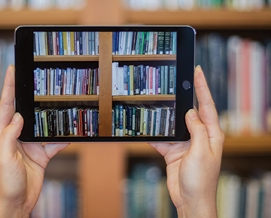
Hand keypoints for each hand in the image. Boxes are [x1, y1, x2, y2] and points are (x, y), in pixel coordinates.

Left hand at [0, 65, 68, 217]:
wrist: (17, 202)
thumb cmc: (5, 182)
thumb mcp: (3, 157)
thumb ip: (9, 135)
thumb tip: (18, 115)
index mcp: (2, 134)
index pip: (5, 105)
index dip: (8, 87)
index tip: (12, 70)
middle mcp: (16, 136)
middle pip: (24, 110)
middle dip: (29, 94)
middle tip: (36, 79)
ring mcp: (29, 145)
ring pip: (42, 125)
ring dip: (49, 116)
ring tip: (57, 102)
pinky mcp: (41, 154)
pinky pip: (54, 143)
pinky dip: (63, 138)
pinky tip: (71, 133)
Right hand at [149, 66, 223, 217]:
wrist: (189, 200)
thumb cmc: (200, 180)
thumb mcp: (200, 152)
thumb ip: (197, 130)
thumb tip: (191, 112)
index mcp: (211, 134)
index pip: (207, 106)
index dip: (202, 88)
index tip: (197, 72)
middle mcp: (198, 136)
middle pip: (189, 112)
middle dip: (183, 97)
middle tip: (175, 81)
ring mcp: (185, 143)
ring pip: (173, 124)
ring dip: (165, 117)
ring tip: (157, 102)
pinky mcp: (173, 151)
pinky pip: (162, 139)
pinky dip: (154, 135)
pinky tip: (146, 129)